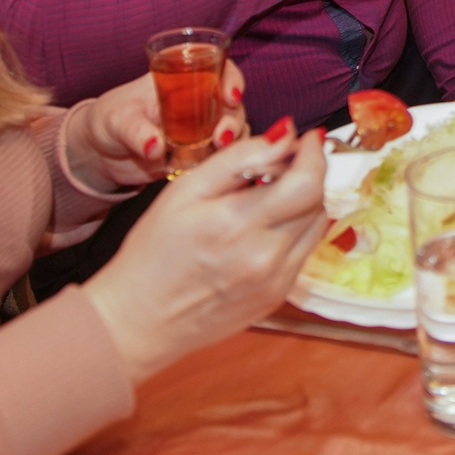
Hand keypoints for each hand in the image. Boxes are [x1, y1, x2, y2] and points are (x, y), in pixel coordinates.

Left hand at [65, 62, 248, 188]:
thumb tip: (155, 147)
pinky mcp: (199, 154)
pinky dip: (222, 162)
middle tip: (221, 137)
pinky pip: (221, 156)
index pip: (220, 69)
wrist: (101, 155)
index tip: (230, 97)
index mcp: (184, 80)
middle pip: (232, 104)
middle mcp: (200, 101)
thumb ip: (137, 133)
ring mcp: (202, 128)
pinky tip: (208, 167)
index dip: (232, 79)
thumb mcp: (118, 121)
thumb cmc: (110, 120)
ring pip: (232, 130)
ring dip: (232, 142)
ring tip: (216, 153)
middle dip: (234, 119)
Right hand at [83, 124, 331, 383]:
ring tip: (271, 196)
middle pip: (316, 202)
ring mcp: (275, 282)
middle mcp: (264, 256)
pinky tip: (265, 227)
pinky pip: (304, 252)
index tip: (306, 139)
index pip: (307, 182)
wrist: (138, 322)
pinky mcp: (276, 297)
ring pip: (316, 226)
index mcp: (237, 224)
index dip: (314, 154)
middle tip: (283, 164)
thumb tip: (285, 133)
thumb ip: (240, 156)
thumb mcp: (185, 190)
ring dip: (305, 202)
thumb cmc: (152, 252)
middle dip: (308, 173)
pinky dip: (295, 230)